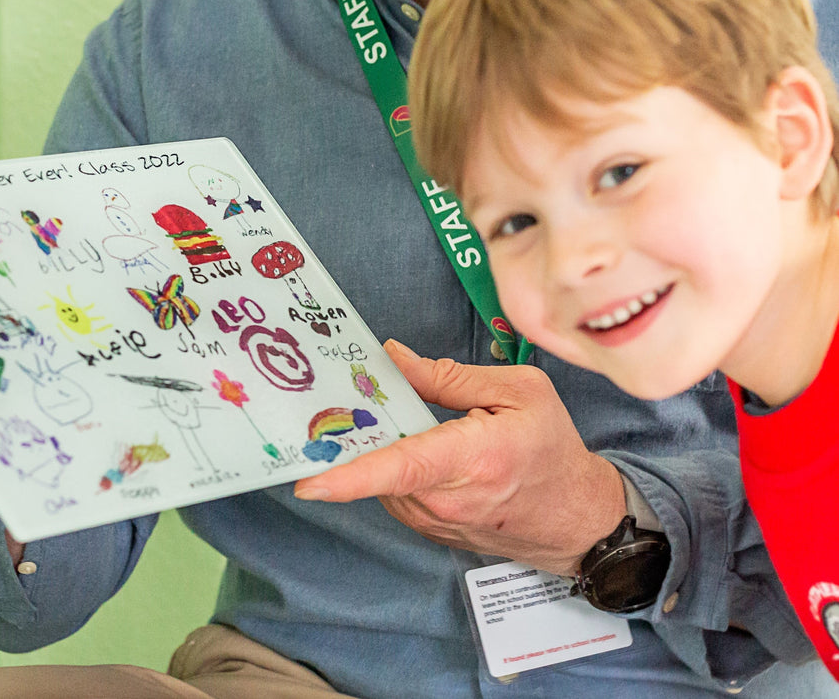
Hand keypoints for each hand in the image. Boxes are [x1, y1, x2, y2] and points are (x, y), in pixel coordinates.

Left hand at [294, 340, 625, 575]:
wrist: (577, 517)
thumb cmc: (551, 448)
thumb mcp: (519, 391)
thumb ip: (450, 376)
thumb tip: (394, 358)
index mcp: (474, 458)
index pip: (403, 467)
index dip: (351, 475)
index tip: (309, 481)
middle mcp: (448, 498)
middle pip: (378, 464)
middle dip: (357, 433)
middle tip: (349, 398)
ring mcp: (437, 520)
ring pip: (382, 477)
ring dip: (379, 448)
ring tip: (401, 420)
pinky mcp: (430, 528)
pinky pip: (394, 491)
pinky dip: (392, 467)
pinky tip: (413, 445)